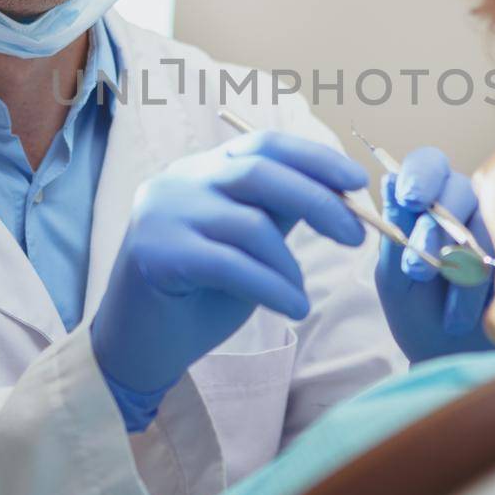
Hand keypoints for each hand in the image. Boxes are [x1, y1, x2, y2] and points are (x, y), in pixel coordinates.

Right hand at [91, 129, 367, 430]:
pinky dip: (272, 287)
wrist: (137, 349)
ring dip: (289, 265)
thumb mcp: (246, 246)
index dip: (315, 158)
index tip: (357, 181)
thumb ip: (276, 214)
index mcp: (200, 171)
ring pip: (249, 223)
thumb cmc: (197, 298)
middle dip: (319, 200)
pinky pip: (231, 264)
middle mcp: (178, 181)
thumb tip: (339, 193)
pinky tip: (293, 308)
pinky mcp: (154, 253)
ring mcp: (162, 214)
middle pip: (261, 172)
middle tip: (357, 235)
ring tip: (300, 297)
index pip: (264, 145)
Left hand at [374, 147, 494, 363]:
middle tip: (416, 272)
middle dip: (433, 229)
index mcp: (425, 204)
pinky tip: (472, 312)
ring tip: (447, 313)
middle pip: (457, 188)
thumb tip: (391, 179)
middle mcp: (463, 207)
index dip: (421, 174)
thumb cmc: (418, 316)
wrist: (453, 360)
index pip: (427, 165)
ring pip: (483, 223)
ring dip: (458, 269)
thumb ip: (394, 234)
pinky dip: (485, 284)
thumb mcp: (394, 280)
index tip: (410, 199)